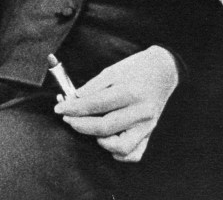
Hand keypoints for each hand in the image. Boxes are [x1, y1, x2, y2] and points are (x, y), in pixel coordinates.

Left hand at [54, 46, 178, 162]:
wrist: (163, 70)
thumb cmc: (136, 68)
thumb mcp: (113, 70)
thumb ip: (93, 87)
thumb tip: (74, 100)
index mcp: (130, 92)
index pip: (96, 105)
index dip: (74, 108)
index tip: (59, 108)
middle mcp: (140, 112)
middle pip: (104, 127)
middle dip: (80, 125)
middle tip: (68, 118)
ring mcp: (146, 126)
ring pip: (119, 147)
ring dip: (100, 140)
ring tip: (91, 128)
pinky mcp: (149, 133)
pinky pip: (134, 154)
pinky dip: (118, 154)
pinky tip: (108, 141)